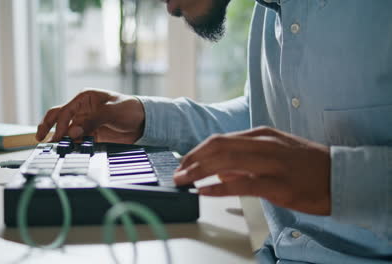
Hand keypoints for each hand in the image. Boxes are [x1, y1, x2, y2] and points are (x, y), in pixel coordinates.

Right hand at [36, 88, 144, 143]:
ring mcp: (85, 123)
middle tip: (39, 139)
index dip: (59, 124)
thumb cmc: (130, 109)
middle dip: (47, 127)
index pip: (65, 111)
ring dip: (60, 140)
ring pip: (66, 131)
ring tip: (56, 150)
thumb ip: (93, 120)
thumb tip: (73, 131)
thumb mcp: (113, 111)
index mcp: (85, 98)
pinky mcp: (90, 135)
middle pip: (58, 117)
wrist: (144, 122)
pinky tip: (70, 152)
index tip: (58, 137)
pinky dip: (72, 146)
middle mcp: (81, 110)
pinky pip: (77, 140)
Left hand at [174, 126, 331, 214]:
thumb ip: (246, 159)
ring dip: (199, 171)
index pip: (220, 139)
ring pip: (226, 161)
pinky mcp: (278, 184)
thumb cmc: (306, 165)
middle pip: (218, 147)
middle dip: (192, 159)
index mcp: (261, 135)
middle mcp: (264, 144)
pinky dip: (219, 187)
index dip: (197, 151)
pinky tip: (205, 190)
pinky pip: (242, 184)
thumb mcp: (274, 152)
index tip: (183, 162)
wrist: (341, 176)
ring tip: (183, 180)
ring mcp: (271, 163)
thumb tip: (218, 170)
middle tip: (177, 172)